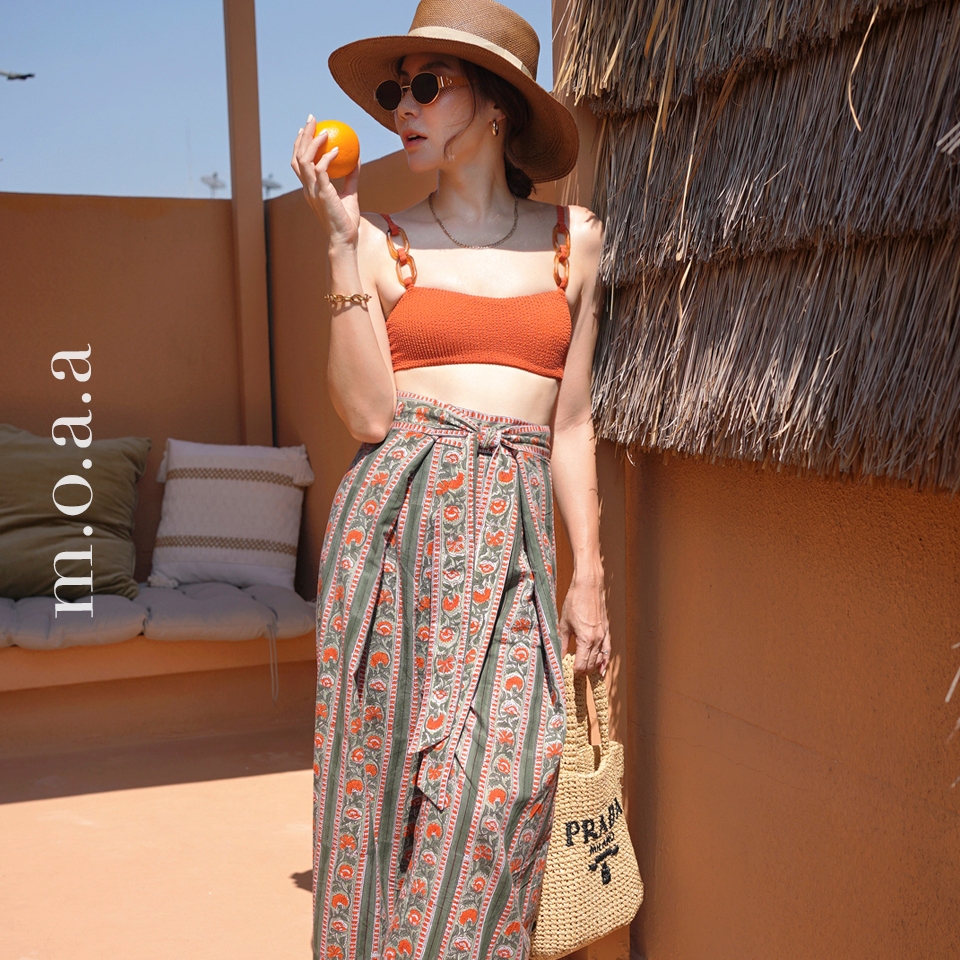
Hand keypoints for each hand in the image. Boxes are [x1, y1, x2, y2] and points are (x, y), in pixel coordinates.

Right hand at [290, 115, 360, 248]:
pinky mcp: (322, 194)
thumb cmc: (346, 220)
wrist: (345, 239)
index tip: (307, 129)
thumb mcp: (350, 194)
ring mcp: (312, 191)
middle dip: (303, 136)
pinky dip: (327, 158)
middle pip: (297, 156)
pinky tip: (337, 150)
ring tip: (324, 130)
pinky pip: (321, 171)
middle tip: (312, 120)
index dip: (300, 144)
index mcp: (310, 188)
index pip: (299, 163)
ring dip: (313, 142)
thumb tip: (357, 159)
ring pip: (305, 160)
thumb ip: (351, 177)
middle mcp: (307, 188)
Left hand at [559, 574, 610, 675]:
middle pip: (590, 664)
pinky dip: (605, 660)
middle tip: (571, 673)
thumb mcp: (564, 624)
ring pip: (599, 659)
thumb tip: (558, 656)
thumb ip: (562, 643)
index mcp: (585, 639)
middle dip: (581, 671)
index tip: (566, 673)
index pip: (581, 664)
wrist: (589, 586)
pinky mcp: (606, 630)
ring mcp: (604, 636)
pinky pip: (608, 650)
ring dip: (591, 667)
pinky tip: (602, 669)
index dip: (574, 671)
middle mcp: (597, 640)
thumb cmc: (575, 601)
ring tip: (582, 672)